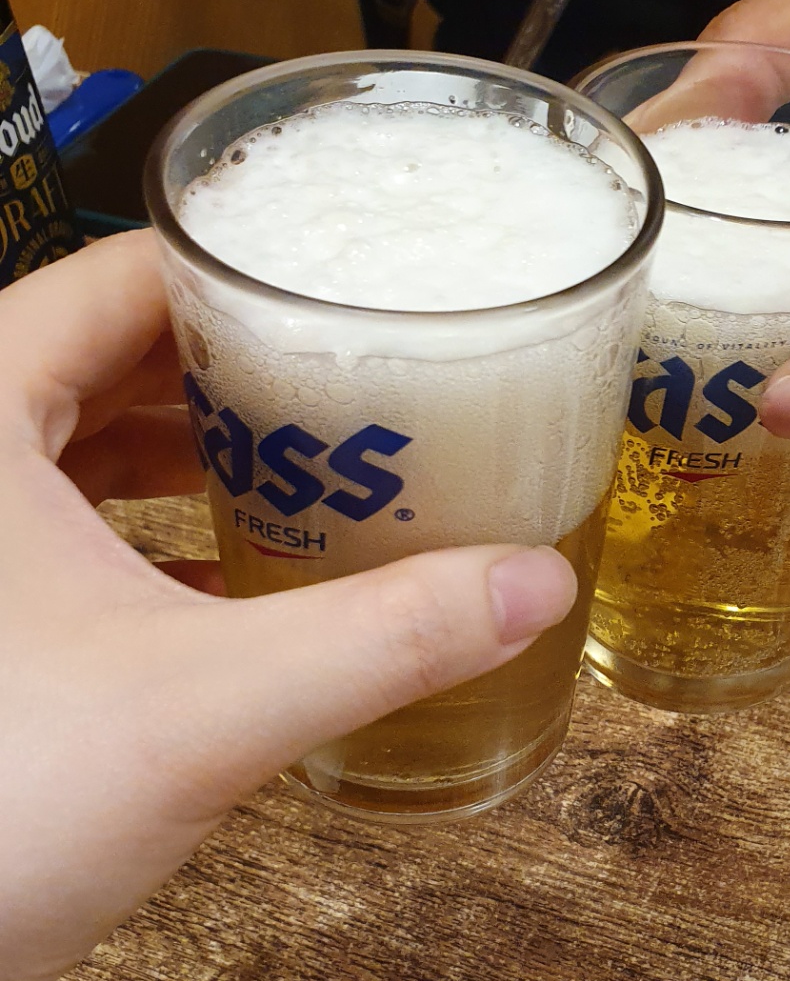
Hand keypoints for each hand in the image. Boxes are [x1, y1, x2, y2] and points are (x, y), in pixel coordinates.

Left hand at [0, 233, 575, 980]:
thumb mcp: (207, 706)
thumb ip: (383, 640)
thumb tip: (536, 584)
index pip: (121, 276)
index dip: (246, 274)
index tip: (353, 292)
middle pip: (108, 353)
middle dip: (239, 367)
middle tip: (363, 384)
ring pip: (79, 442)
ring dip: (196, 447)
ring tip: (318, 463)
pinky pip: (62, 527)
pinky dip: (149, 530)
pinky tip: (234, 571)